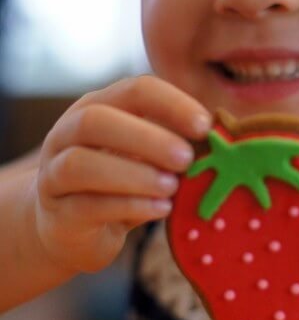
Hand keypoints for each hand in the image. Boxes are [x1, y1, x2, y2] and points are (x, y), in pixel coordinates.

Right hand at [34, 75, 210, 273]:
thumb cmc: (118, 183)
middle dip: (147, 137)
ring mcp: (54, 174)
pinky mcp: (58, 215)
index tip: (205, 126)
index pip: (134, 90)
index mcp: (98, 107)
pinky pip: (86, 206)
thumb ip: (173, 144)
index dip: (171, 103)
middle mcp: (68, 133)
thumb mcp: (144, 157)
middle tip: (187, 158)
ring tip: (172, 187)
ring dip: (134, 174)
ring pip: (82, 164)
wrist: (67, 229)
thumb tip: (223, 141)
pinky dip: (128, 206)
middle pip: (96, 120)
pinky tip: (161, 209)